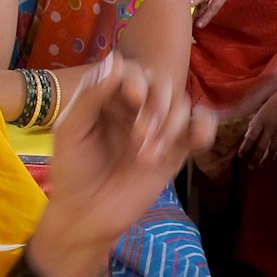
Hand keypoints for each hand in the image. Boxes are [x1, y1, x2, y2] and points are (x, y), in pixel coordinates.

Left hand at [26, 58, 214, 276]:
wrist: (87, 215)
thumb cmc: (72, 171)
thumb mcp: (72, 130)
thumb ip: (91, 95)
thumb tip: (117, 61)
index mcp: (109, 97)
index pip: (131, 73)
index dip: (136, 80)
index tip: (131, 96)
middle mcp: (136, 108)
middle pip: (161, 85)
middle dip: (156, 106)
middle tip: (140, 135)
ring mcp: (158, 128)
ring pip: (181, 105)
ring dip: (171, 124)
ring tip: (147, 155)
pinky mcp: (175, 151)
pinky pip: (199, 128)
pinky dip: (204, 127)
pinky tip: (197, 139)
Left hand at [238, 85, 276, 166]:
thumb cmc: (274, 101)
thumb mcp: (261, 110)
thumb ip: (255, 123)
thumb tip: (247, 136)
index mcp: (261, 120)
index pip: (250, 137)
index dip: (245, 148)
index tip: (240, 155)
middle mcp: (270, 127)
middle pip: (261, 146)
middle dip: (255, 158)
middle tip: (250, 167)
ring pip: (273, 149)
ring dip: (266, 159)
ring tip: (261, 165)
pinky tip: (275, 158)